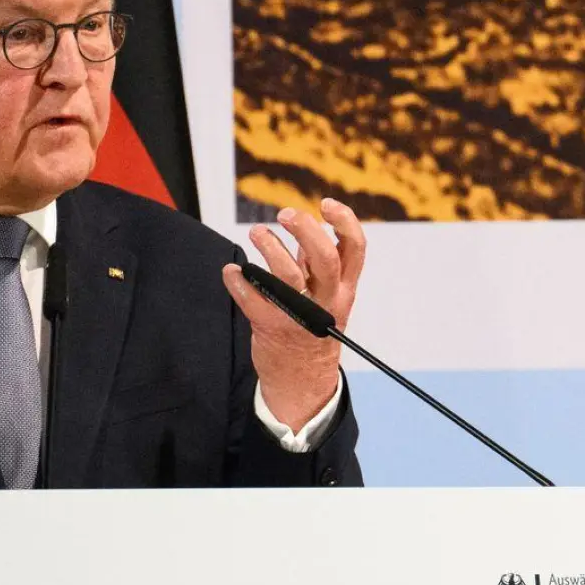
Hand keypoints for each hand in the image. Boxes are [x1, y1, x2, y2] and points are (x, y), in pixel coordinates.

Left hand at [222, 198, 365, 431]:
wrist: (303, 381)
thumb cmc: (312, 329)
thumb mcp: (325, 296)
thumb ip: (316, 264)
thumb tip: (307, 226)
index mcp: (344, 289)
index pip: (355, 250)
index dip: (345, 222)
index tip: (326, 204)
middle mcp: (327, 301)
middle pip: (325, 259)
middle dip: (306, 231)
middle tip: (285, 214)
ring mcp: (300, 315)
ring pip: (290, 277)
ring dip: (270, 249)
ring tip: (256, 232)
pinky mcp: (272, 328)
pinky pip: (253, 301)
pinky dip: (238, 282)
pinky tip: (230, 271)